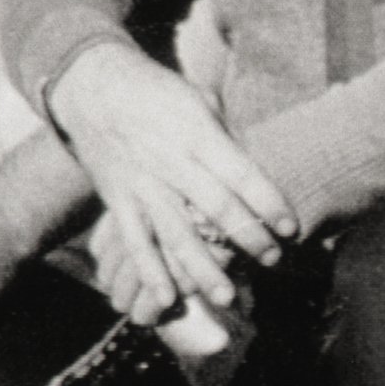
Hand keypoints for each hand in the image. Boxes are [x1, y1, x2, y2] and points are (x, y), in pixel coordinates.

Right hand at [48, 42, 295, 319]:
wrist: (93, 87)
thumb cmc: (158, 93)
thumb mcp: (198, 99)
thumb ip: (226, 137)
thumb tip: (257, 170)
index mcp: (196, 134)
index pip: (241, 174)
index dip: (269, 203)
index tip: (291, 227)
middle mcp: (169, 162)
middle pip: (215, 208)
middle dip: (247, 238)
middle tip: (273, 260)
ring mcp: (141, 184)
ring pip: (175, 233)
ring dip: (202, 268)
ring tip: (227, 296)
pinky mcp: (117, 200)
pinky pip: (134, 241)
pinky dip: (149, 270)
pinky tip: (166, 298)